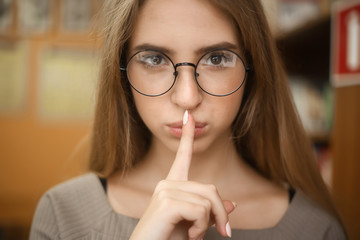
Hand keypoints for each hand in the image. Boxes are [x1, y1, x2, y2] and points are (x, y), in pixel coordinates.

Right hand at [130, 111, 234, 239]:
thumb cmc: (167, 239)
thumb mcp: (194, 225)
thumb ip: (210, 213)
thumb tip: (232, 204)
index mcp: (172, 186)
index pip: (182, 157)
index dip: (187, 137)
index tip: (188, 115)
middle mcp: (167, 184)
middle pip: (210, 189)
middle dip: (220, 213)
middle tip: (221, 232)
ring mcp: (165, 190)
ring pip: (208, 201)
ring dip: (207, 224)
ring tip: (193, 236)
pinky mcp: (167, 201)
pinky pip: (201, 210)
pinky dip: (200, 228)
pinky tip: (189, 236)